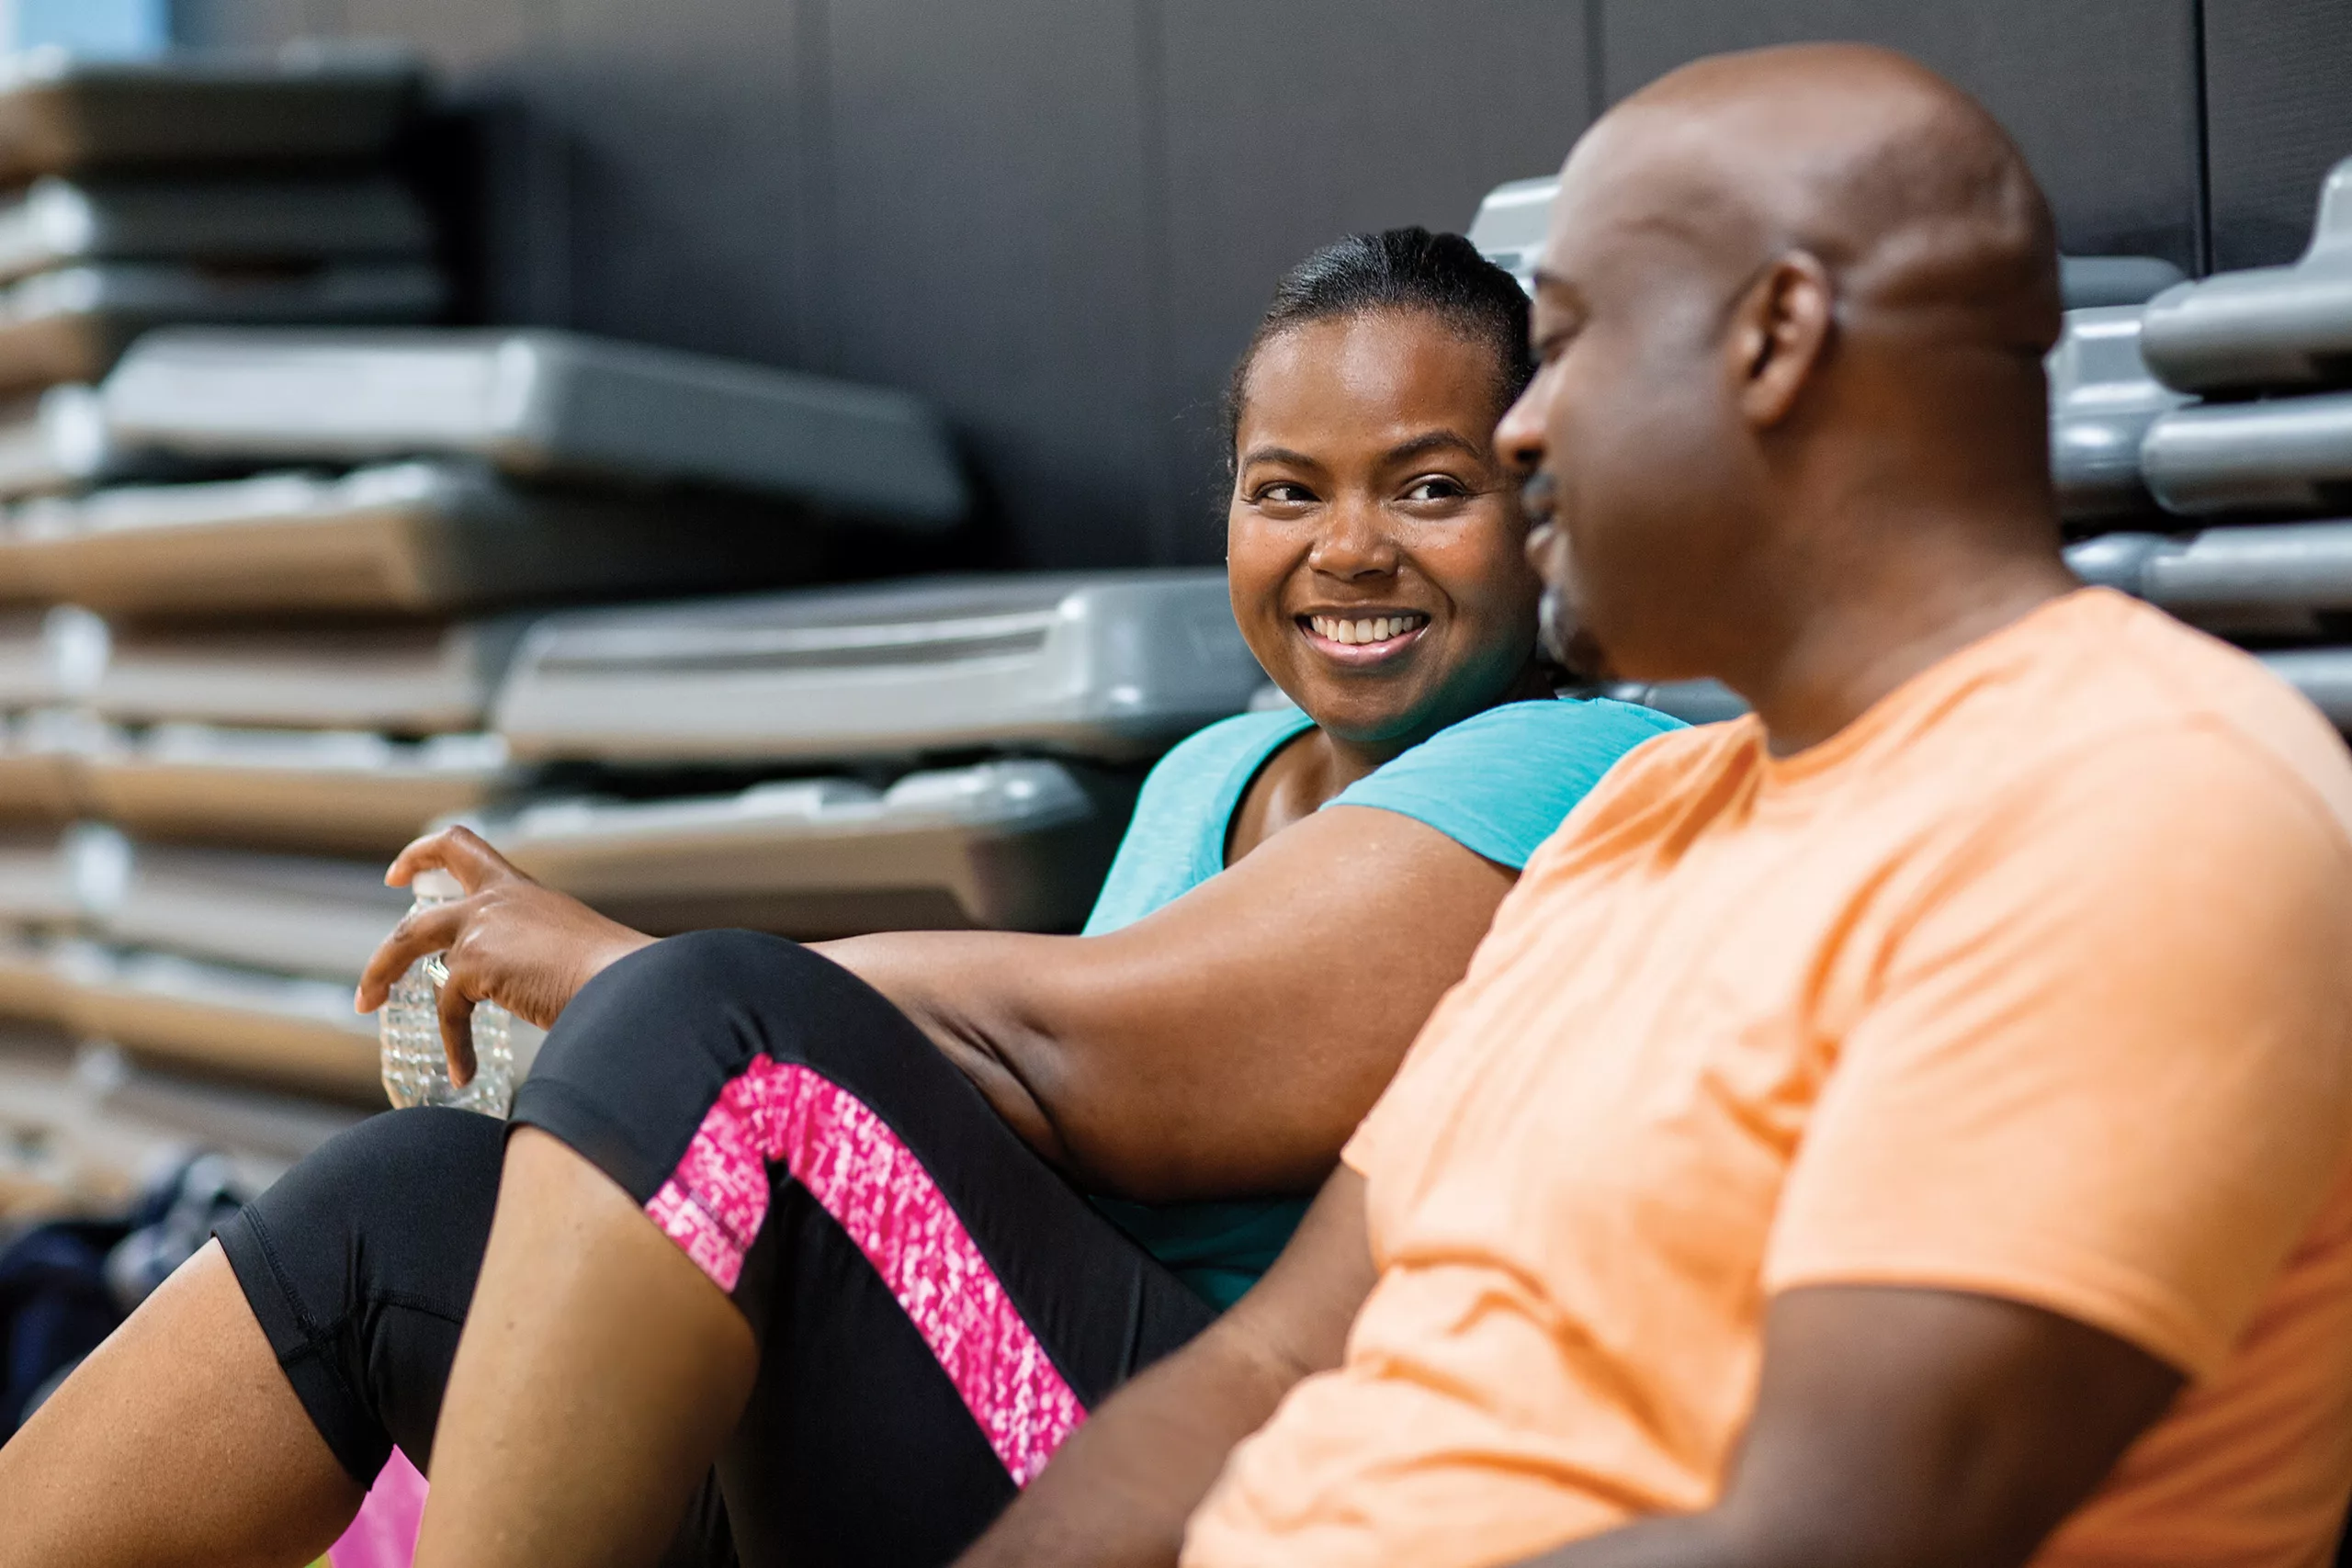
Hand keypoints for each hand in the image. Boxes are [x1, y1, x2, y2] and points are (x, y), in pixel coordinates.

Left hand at [356, 826, 655, 1084]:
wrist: (635, 981)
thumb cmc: (622, 976)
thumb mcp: (573, 951)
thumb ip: (546, 961)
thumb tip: (551, 1000)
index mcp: (523, 891)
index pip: (464, 847)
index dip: (423, 854)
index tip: (402, 874)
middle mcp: (499, 899)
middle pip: (418, 908)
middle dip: (386, 946)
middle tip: (371, 983)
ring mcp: (485, 926)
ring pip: (408, 943)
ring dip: (381, 977)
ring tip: (373, 1012)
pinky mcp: (478, 961)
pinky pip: (449, 1009)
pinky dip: (454, 1044)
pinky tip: (465, 1072)